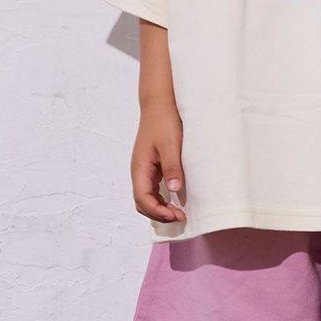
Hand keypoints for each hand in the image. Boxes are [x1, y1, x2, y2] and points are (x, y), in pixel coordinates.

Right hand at [131, 101, 186, 223]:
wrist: (160, 103)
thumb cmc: (164, 121)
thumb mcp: (170, 144)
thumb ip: (172, 166)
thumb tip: (174, 190)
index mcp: (140, 168)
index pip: (143, 199)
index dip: (158, 212)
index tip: (176, 215)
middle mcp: (139, 171)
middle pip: (143, 203)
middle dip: (159, 214)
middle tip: (181, 217)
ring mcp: (144, 169)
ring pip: (147, 197)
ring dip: (160, 208)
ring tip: (179, 212)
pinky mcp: (151, 165)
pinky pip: (152, 189)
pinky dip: (161, 199)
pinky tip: (175, 200)